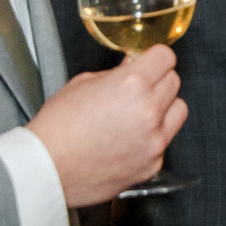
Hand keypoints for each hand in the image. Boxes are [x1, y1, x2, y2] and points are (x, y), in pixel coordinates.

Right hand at [29, 45, 187, 206]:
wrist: (46, 168)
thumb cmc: (57, 127)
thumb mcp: (82, 83)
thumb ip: (116, 73)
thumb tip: (134, 65)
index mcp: (132, 84)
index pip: (166, 57)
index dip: (155, 58)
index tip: (149, 62)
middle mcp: (149, 111)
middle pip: (174, 82)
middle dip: (158, 80)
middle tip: (138, 88)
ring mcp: (154, 139)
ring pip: (178, 111)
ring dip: (164, 107)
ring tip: (138, 113)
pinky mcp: (153, 163)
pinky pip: (164, 141)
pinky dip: (152, 137)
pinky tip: (129, 140)